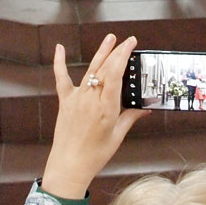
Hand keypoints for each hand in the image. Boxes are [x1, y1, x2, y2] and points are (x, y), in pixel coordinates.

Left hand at [41, 35, 147, 198]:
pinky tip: (59, 48)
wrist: (69, 166)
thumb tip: (146, 108)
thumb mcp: (117, 136)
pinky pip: (61, 79)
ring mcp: (77, 99)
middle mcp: (91, 99)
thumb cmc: (95, 154)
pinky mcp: (65, 102)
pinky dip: (59, 62)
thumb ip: (130, 117)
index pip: (115, 74)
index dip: (123, 56)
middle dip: (117, 51)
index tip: (131, 44)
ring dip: (101, 52)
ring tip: (110, 38)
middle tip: (127, 40)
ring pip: (90, 69)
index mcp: (106, 107)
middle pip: (105, 68)